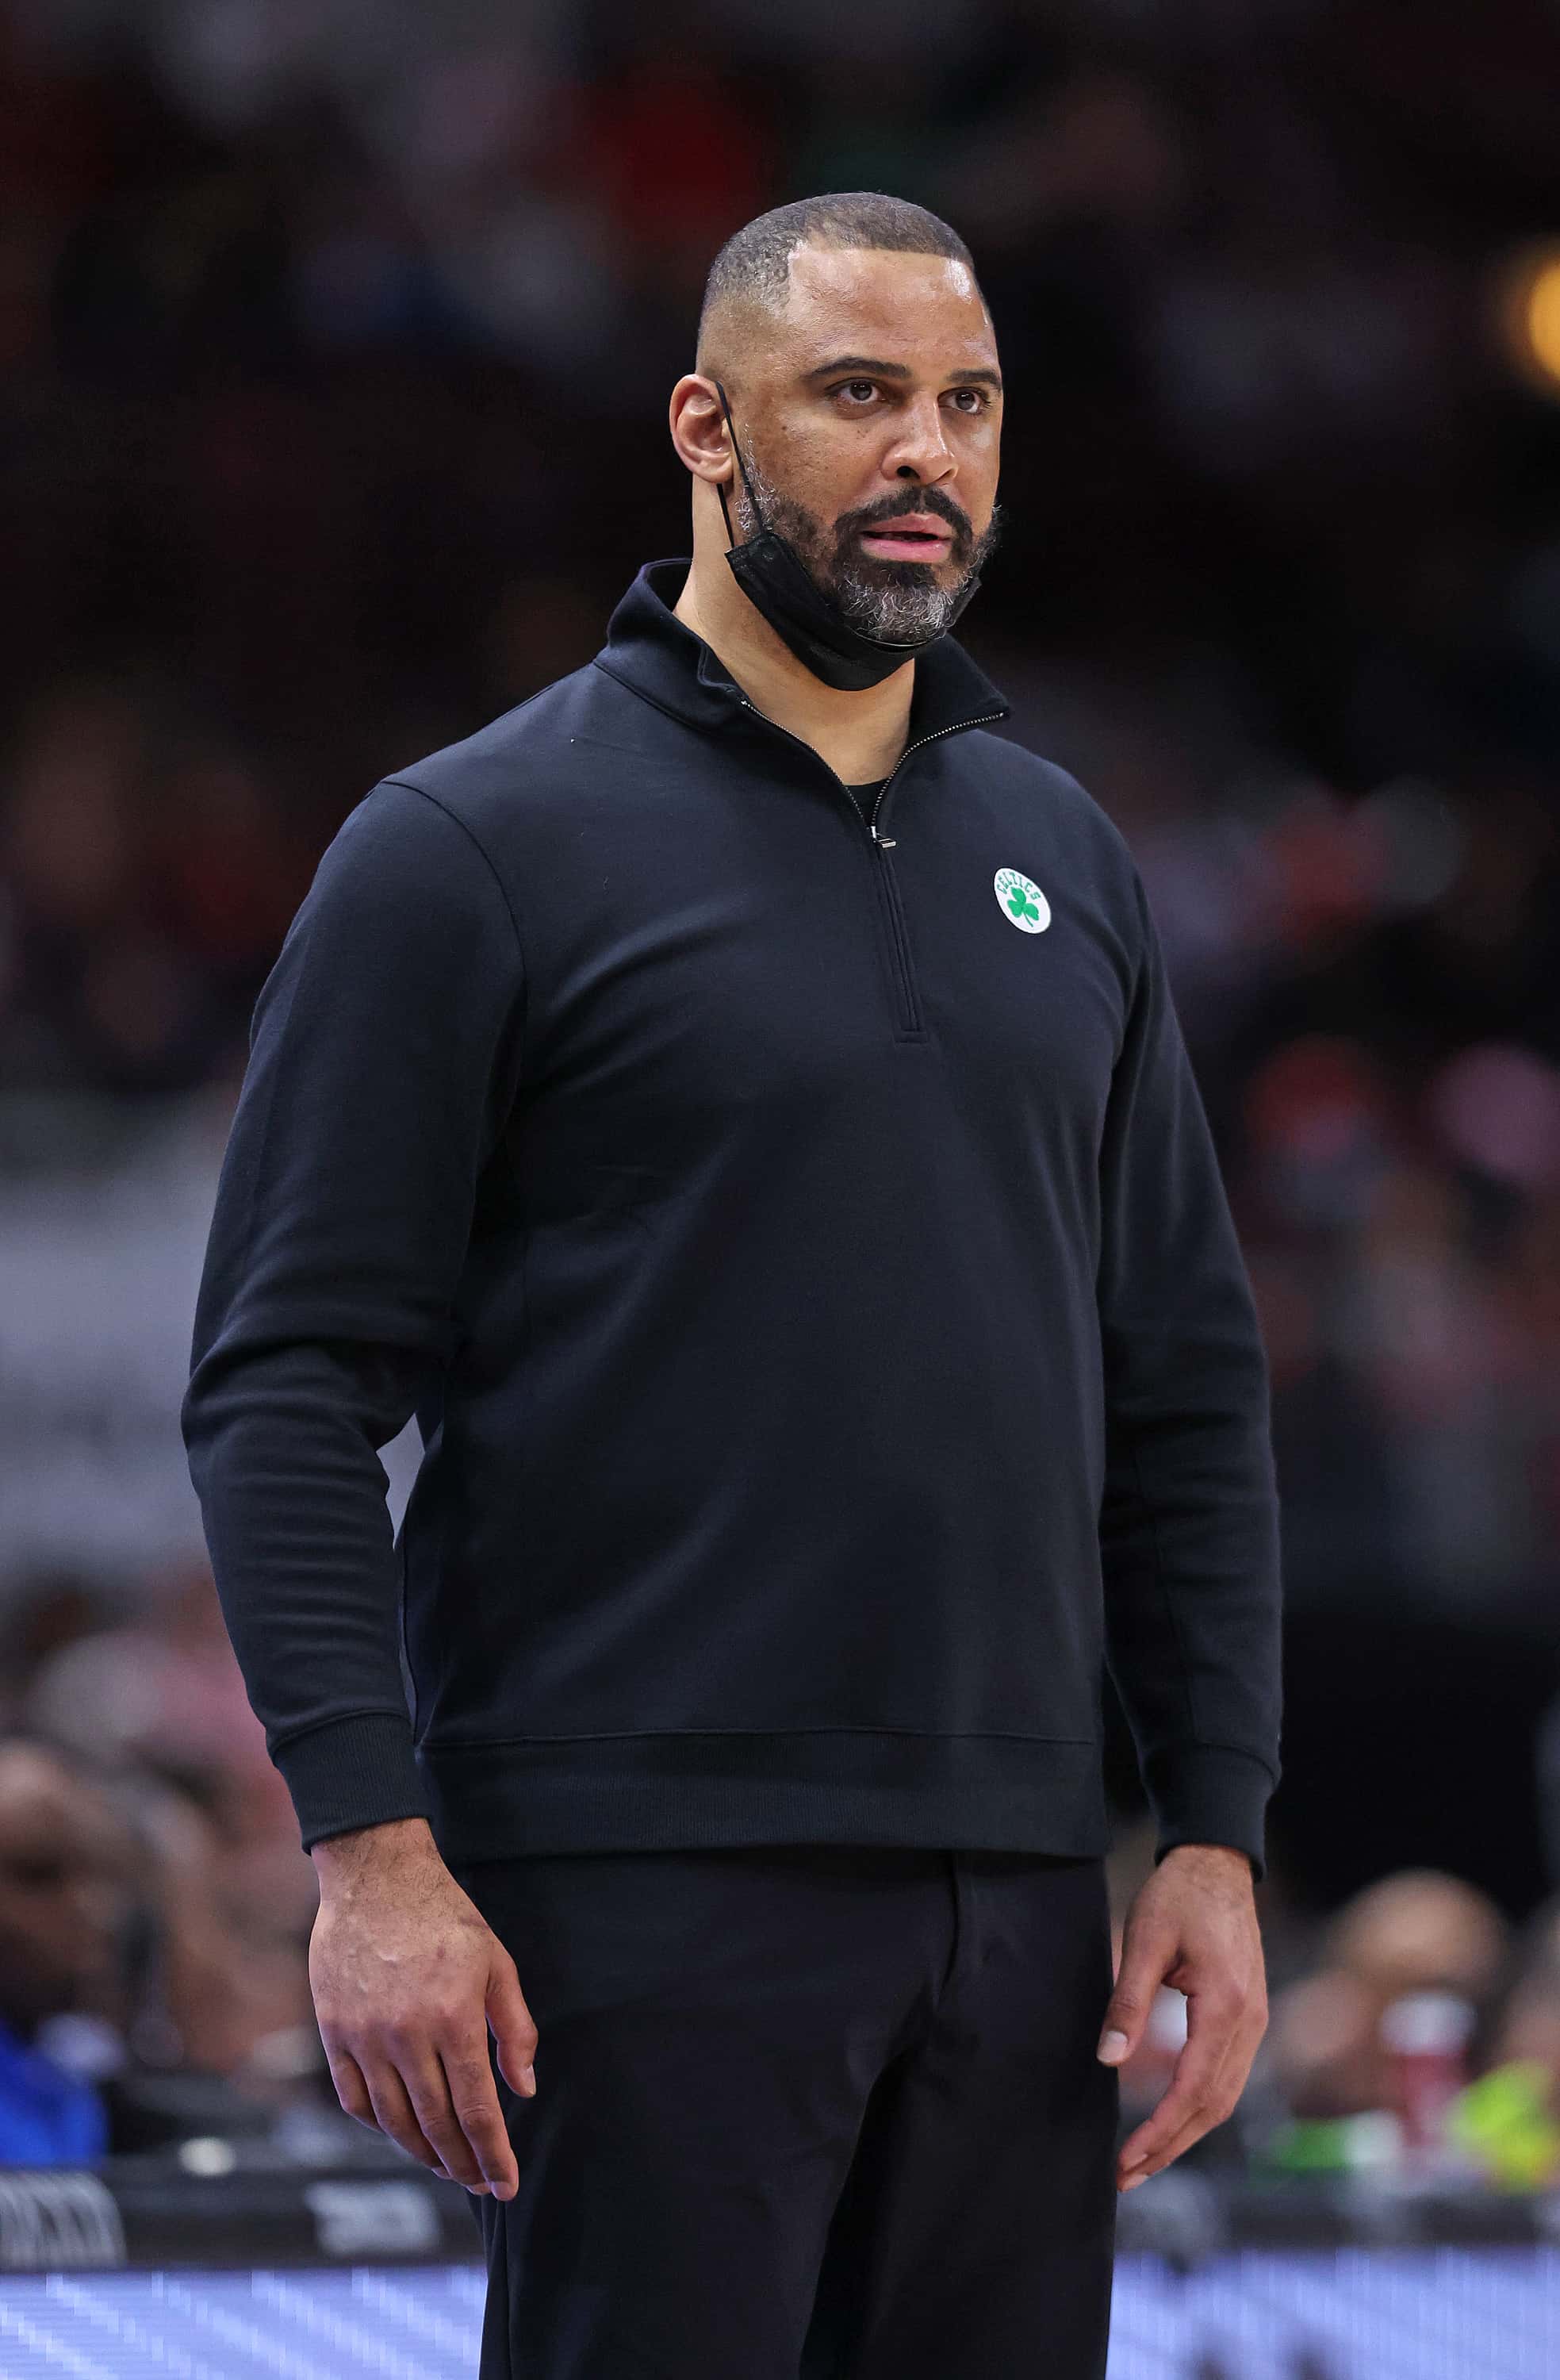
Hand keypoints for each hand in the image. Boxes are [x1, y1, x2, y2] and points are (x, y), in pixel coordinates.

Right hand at [309, 1817, 537, 2198]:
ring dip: (422, 2153)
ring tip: (446, 2167)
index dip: (493, 2154)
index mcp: (454, 2017)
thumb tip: (523, 2089)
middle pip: (435, 2123)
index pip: (477, 2108)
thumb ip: (514, 2028)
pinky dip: (379, 2125)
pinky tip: (400, 2132)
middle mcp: (406, 2034)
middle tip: (479, 2184)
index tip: (507, 2183)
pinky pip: (354, 2098)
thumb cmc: (445, 1918)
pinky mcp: (334, 2031)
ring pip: (393, 2120)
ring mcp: (364, 2036)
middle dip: (462, 2163)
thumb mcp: (496, 1962)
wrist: (377, 1877)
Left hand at [1096, 1841, 1266, 2190]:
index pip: (1193, 2089)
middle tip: (1125, 2176)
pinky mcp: (1249, 2017)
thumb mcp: (1144, 1941)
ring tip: (1143, 2160)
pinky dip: (1200, 2108)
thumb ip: (1128, 2001)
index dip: (1159, 2131)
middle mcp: (1250, 2022)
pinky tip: (1172, 2121)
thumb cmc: (1179, 1896)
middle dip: (1170, 2147)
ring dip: (1185, 2134)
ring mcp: (1256, 2022)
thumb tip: (1108, 2059)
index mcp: (1226, 2005)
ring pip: (1225, 2098)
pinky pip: (1228, 2077)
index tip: (1126, 2159)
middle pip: (1214, 2107)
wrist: (1217, 1863)